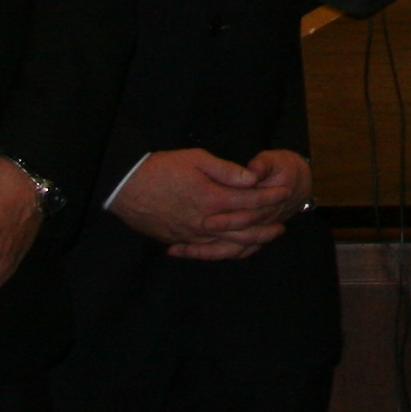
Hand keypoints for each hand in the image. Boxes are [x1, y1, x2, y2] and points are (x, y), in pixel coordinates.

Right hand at [120, 146, 309, 262]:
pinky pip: (206, 251)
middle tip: (281, 227)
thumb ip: (226, 171)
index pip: (250, 200)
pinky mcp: (179, 240)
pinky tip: (231, 250)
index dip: (269, 196)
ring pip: (227, 245)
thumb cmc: (161, 168)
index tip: (284, 192)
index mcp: (212, 199)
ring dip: (248, 244)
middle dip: (265, 228)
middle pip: (243, 229)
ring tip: (262, 241)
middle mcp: (206, 222)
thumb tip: (252, 179)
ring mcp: (192, 235)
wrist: (126, 188)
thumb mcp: (197, 159)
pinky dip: (222, 252)